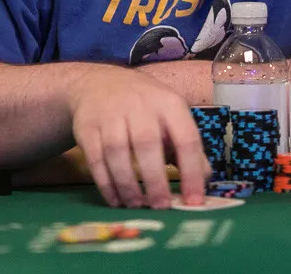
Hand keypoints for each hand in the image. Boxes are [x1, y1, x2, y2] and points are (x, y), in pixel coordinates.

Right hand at [68, 65, 208, 209]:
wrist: (99, 83)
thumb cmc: (145, 106)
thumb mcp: (171, 115)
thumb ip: (188, 146)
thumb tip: (204, 179)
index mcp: (169, 104)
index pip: (185, 138)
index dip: (192, 172)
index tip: (194, 202)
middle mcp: (139, 105)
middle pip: (147, 144)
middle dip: (155, 180)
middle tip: (161, 207)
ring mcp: (110, 114)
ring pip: (117, 152)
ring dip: (128, 184)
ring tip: (137, 206)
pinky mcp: (86, 127)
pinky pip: (95, 159)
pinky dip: (106, 183)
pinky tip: (116, 200)